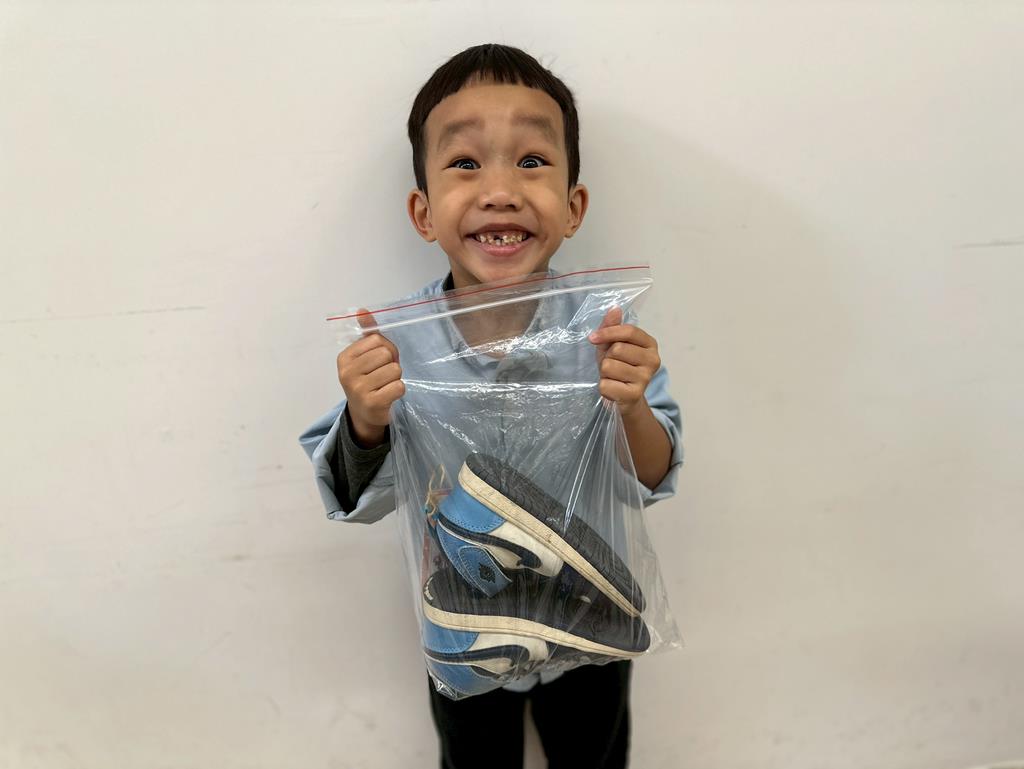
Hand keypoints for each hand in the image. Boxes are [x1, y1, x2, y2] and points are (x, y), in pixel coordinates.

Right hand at [336, 310, 404, 446]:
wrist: (364, 414)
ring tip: (385, 386)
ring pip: (394, 370)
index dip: (386, 348)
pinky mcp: (372, 403)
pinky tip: (389, 395)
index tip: (380, 361)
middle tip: (384, 375)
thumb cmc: (368, 380)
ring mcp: (358, 389)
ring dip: (395, 378)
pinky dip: (399, 390)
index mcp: (344, 358)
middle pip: (386, 354)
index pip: (376, 339)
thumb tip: (362, 310)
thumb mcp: (364, 357)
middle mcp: (347, 373)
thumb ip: (366, 333)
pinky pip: (399, 386)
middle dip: (391, 364)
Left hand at [588, 307, 660, 415]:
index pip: (629, 331)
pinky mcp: (635, 395)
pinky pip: (606, 385)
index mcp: (650, 344)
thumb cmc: (618, 367)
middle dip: (607, 357)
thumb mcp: (612, 345)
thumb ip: (612, 327)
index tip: (592, 337)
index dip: (608, 332)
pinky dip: (604, 387)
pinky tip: (613, 389)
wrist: (624, 397)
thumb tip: (615, 309)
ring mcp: (646, 378)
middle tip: (612, 365)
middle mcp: (653, 360)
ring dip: (604, 373)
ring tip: (613, 377)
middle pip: (617, 349)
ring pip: (610, 367)